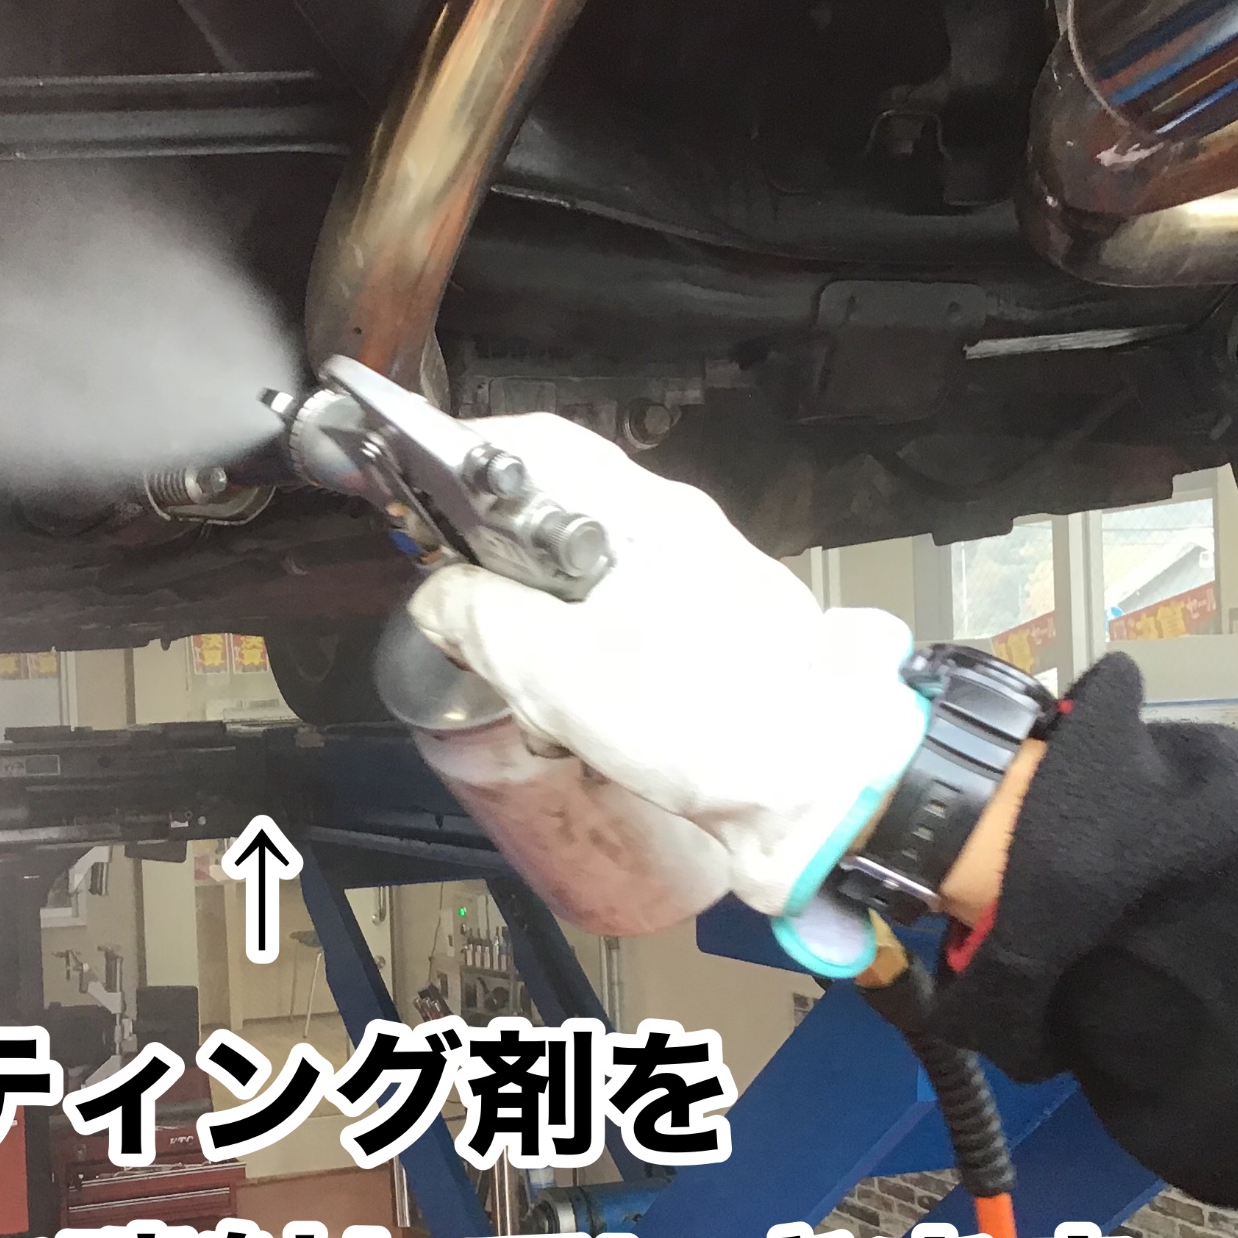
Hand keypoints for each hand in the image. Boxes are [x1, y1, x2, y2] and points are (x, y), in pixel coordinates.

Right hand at [406, 412, 929, 922]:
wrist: (819, 792)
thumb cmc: (710, 725)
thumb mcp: (556, 671)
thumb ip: (482, 619)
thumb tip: (441, 598)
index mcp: (643, 516)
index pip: (535, 445)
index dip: (462, 462)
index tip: (418, 495)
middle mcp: (679, 533)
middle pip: (558, 515)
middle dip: (498, 565)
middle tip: (464, 614)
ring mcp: (703, 583)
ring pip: (588, 576)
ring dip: (543, 622)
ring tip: (533, 684)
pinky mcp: (716, 636)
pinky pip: (626, 622)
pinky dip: (588, 656)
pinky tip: (585, 714)